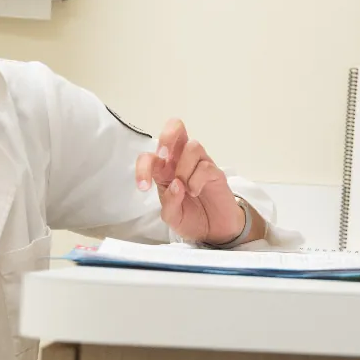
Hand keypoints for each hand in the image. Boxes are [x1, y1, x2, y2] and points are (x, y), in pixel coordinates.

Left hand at [134, 119, 244, 243]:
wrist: (215, 232)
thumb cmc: (191, 219)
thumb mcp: (172, 218)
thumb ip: (169, 203)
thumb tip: (177, 185)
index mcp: (165, 171)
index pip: (149, 156)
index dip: (143, 167)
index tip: (144, 187)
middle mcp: (181, 161)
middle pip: (176, 127)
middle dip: (167, 137)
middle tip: (165, 157)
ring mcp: (200, 164)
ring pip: (192, 146)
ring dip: (184, 169)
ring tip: (186, 189)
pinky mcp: (215, 173)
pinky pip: (206, 166)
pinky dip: (197, 180)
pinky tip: (195, 192)